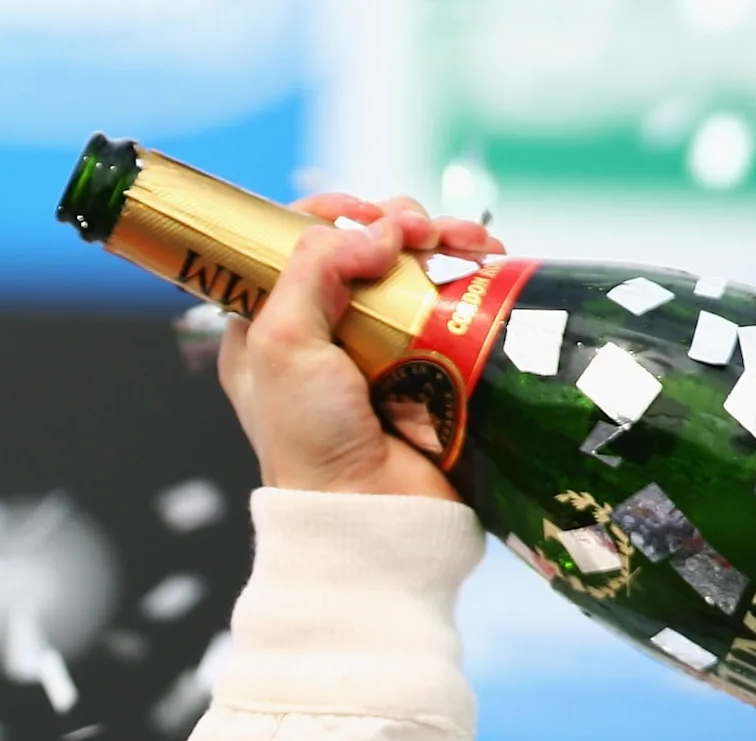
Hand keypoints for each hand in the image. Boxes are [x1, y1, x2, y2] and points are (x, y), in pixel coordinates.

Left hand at [216, 191, 502, 501]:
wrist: (374, 511)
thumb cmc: (310, 442)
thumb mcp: (282, 348)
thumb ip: (310, 272)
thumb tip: (372, 232)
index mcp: (268, 326)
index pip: (288, 242)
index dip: (327, 215)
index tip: (361, 215)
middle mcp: (321, 330)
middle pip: (360, 243)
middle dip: (395, 222)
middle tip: (418, 232)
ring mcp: (378, 342)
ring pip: (411, 263)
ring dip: (441, 237)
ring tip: (466, 241)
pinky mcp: (429, 358)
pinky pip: (451, 295)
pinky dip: (469, 268)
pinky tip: (487, 257)